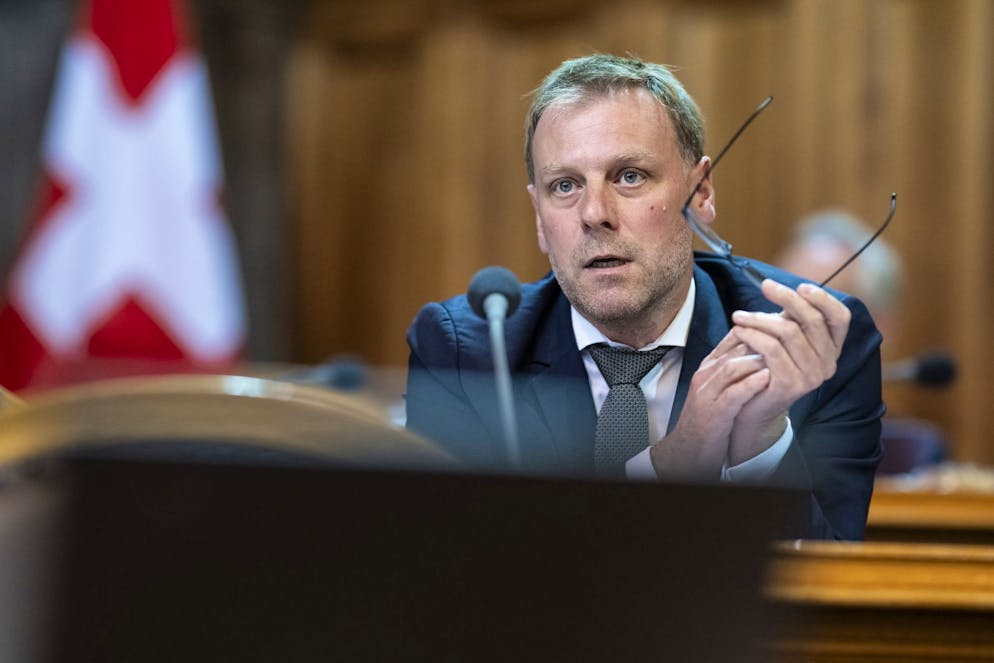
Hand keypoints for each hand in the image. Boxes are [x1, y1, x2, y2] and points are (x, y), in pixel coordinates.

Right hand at [650, 329, 769, 478]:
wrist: (687, 450)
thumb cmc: (708, 419)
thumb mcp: (719, 388)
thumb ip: (735, 370)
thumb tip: (762, 352)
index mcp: (709, 367)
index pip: (735, 337)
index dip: (761, 331)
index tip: (784, 330)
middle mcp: (706, 375)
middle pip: (735, 348)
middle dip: (764, 342)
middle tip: (791, 339)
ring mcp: (707, 393)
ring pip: (733, 367)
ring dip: (759, 361)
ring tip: (783, 357)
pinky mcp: (713, 413)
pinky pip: (732, 394)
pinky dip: (750, 385)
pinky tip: (768, 379)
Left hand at [726, 279, 850, 464]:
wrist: (752, 406)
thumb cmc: (766, 365)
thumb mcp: (783, 338)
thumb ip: (789, 317)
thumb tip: (776, 286)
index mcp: (831, 349)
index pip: (841, 318)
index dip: (824, 299)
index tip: (801, 286)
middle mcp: (828, 363)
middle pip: (813, 320)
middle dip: (787, 298)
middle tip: (765, 286)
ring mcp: (812, 376)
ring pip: (789, 332)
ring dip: (760, 318)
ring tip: (738, 315)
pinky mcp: (791, 384)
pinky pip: (773, 349)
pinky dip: (753, 335)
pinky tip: (738, 331)